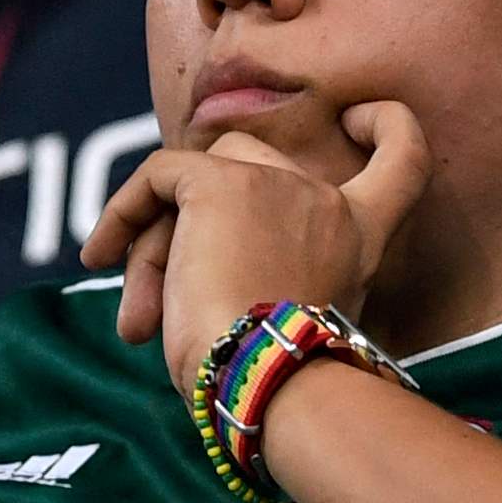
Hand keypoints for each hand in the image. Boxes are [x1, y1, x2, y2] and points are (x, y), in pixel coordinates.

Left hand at [86, 105, 432, 380]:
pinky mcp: (219, 184)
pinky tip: (98, 254)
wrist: (264, 384)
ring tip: (139, 322)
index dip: (387, 127)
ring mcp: (274, 185)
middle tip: (161, 310)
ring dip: (158, 250)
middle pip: (249, 170)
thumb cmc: (270, 382)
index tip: (359, 117)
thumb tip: (184, 268)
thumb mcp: (285, 325)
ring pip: (195, 184)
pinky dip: (122, 212)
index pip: (403, 161)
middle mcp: (325, 203)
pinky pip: (157, 176)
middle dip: (198, 231)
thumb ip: (264, 278)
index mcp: (361, 240)